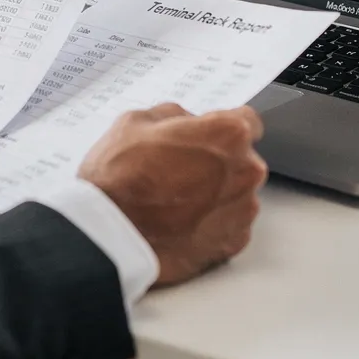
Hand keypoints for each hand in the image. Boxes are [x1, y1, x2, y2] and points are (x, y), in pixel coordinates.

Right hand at [77, 102, 266, 286]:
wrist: (110, 237)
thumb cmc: (120, 178)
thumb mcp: (136, 122)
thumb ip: (174, 116)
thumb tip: (185, 123)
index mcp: (228, 134)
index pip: (248, 121)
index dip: (223, 127)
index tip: (211, 135)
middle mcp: (245, 171)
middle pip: (241, 159)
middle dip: (216, 161)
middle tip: (179, 170)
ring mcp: (242, 211)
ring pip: (237, 193)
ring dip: (215, 194)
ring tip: (176, 201)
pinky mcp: (233, 243)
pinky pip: (230, 224)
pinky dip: (212, 222)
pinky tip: (181, 222)